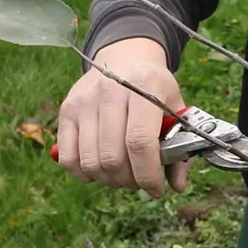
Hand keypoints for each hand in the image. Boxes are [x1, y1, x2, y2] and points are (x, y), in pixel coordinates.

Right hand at [57, 37, 192, 196]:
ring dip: (110, 180)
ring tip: (124, 176)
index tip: (157, 189)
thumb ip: (181, 147)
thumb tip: (178, 186)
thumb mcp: (176, 109)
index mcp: (145, 88)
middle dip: (131, 181)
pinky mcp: (66, 110)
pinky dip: (85, 174)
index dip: (148, 175)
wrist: (125, 58)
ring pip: (91, 162)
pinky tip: (101, 171)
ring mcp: (84, 101)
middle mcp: (110, 92)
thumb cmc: (155, 89)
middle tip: (141, 181)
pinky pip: (68, 157)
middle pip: (113, 158)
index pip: (140, 142)